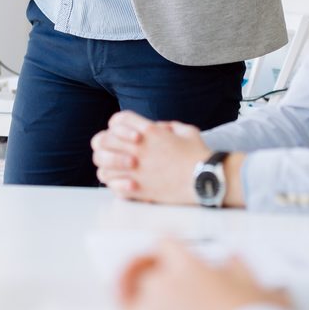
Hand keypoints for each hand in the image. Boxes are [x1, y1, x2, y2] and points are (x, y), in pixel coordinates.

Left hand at [92, 111, 211, 204]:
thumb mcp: (186, 131)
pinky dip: (114, 184)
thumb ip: (169, 126)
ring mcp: (136, 170)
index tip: (122, 132)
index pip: (118, 120)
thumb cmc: (199, 155)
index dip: (117, 125)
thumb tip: (160, 128)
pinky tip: (123, 183)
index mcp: (149, 131)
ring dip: (107, 165)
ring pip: (103, 165)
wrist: (206, 180)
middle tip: (112, 150)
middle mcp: (138, 148)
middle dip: (104, 143)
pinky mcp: (139, 189)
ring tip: (116, 168)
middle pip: (103, 140)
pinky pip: (113, 186)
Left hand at [118, 239, 292, 309]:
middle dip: (161, 277)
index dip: (169, 246)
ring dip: (150, 306)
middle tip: (173, 286)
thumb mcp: (258, 287)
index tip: (171, 249)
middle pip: (148, 274)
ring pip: (137, 305)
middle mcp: (163, 288)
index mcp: (186, 266)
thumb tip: (233, 259)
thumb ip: (240, 268)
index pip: (163, 242)